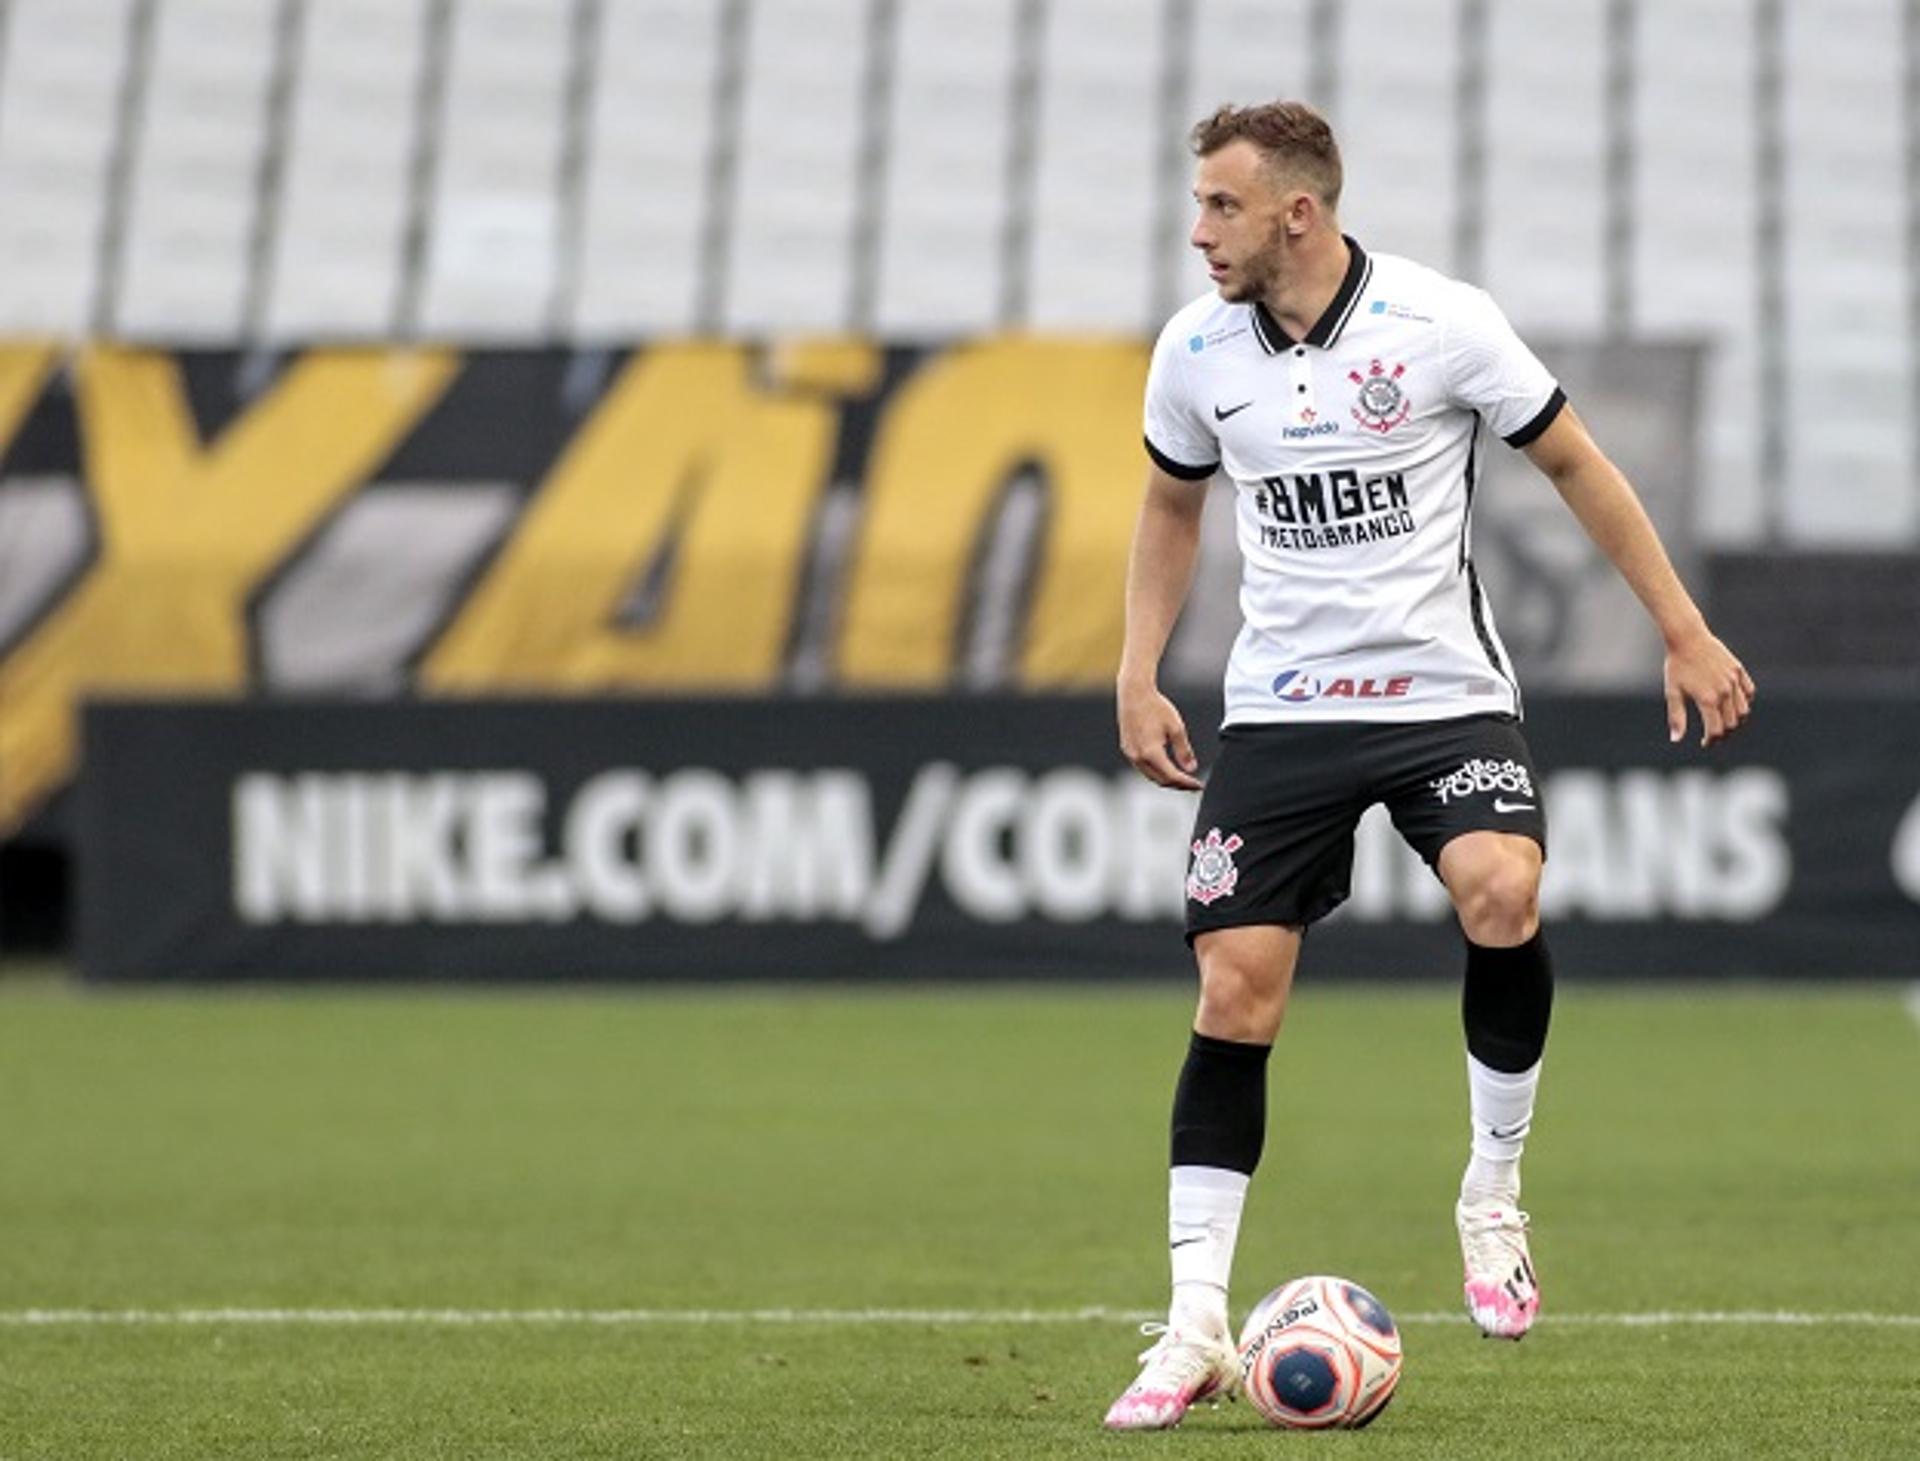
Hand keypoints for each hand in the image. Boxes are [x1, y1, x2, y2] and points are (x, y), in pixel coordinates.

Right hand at [1118, 679, 1202, 788]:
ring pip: (1150, 775)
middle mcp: (1138, 757)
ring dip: (1166, 779)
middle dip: (1177, 785)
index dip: (1187, 783)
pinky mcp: (1127, 749)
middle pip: (1160, 780)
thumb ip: (1184, 751)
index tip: (1199, 785)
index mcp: (1151, 752)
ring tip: (1181, 778)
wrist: (1134, 693)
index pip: (1171, 776)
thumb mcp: (1176, 728)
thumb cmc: (1155, 707)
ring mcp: (1130, 754)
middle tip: (1192, 785)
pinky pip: (1142, 767)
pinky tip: (1166, 767)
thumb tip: (1191, 769)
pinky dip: (1156, 771)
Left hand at [1664, 630, 1754, 747]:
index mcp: (1707, 699)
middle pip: (1732, 723)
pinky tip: (1734, 705)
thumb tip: (1676, 740)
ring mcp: (1734, 680)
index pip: (1716, 730)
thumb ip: (1676, 717)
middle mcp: (1724, 692)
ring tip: (1724, 724)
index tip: (1705, 743)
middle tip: (1714, 736)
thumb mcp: (1672, 692)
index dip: (1711, 741)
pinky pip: (1749, 691)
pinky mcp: (1738, 670)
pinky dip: (1745, 702)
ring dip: (1736, 721)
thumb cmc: (1676, 666)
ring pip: (1743, 710)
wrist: (1687, 638)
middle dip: (1724, 734)